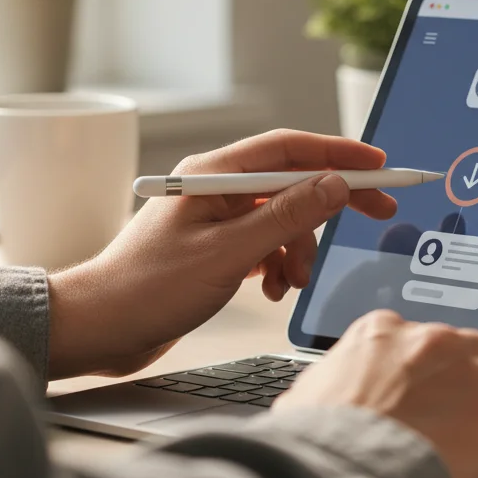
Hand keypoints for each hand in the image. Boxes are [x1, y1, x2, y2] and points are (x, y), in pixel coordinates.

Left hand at [47, 130, 396, 378]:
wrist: (99, 329)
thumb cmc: (147, 289)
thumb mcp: (229, 254)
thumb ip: (286, 217)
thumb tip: (335, 186)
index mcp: (213, 175)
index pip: (291, 149)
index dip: (340, 154)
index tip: (378, 165)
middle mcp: (215, 188)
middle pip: (293, 181)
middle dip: (333, 202)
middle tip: (378, 212)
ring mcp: (215, 216)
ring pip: (283, 218)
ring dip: (299, 249)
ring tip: (291, 282)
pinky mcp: (214, 245)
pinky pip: (265, 242)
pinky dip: (278, 263)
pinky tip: (271, 288)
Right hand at [276, 310, 477, 477]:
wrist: (334, 470)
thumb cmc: (312, 443)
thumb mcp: (306, 396)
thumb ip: (325, 385)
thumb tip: (315, 398)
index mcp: (387, 331)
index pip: (432, 337)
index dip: (448, 363)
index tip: (452, 381)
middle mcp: (437, 343)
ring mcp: (475, 377)